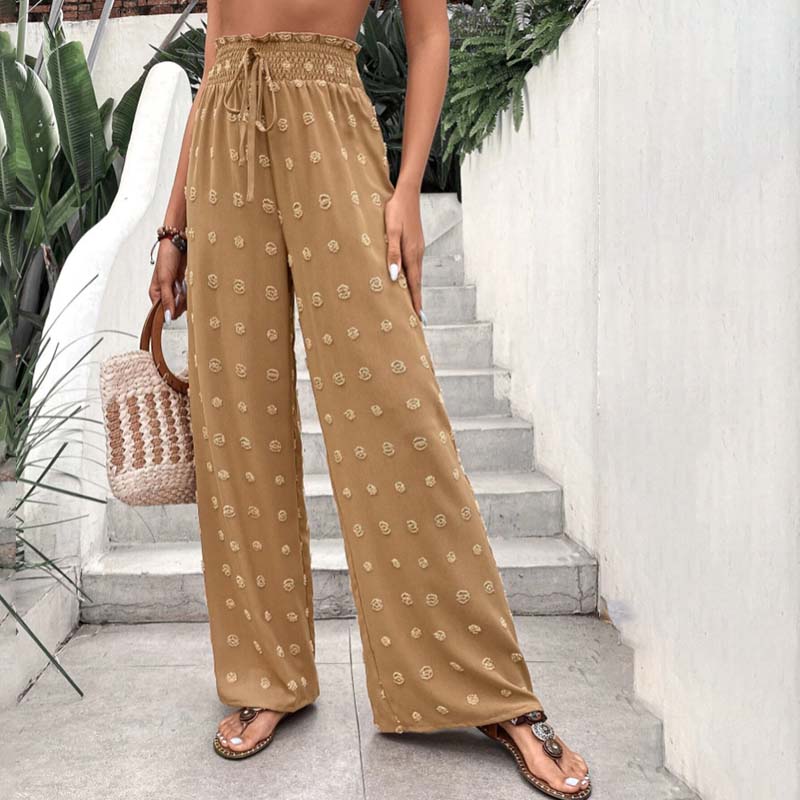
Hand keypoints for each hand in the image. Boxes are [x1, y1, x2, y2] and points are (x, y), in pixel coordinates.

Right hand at [148, 240, 186, 323]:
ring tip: (183, 283)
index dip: (169, 312)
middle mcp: (165, 292)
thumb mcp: (165, 280)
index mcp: (155, 292)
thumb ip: (167, 299)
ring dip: (186, 297)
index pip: (161, 311)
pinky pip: (189, 295)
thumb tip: (167, 316)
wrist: (179, 243)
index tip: (176, 306)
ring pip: (183, 303)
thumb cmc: (167, 256)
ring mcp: (175, 289)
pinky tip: (189, 283)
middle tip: (180, 290)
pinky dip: (191, 292)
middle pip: (174, 308)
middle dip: (179, 303)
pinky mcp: (184, 285)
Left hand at [385, 185, 426, 324]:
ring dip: (415, 290)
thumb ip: (392, 254)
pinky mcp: (415, 244)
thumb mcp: (391, 232)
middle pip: (417, 283)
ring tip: (413, 304)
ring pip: (416, 275)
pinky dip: (412, 278)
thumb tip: (393, 276)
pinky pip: (414, 266)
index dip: (415, 302)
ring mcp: (418, 249)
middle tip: (418, 318)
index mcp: (411, 254)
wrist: (407, 193)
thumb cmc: (396, 211)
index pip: (414, 284)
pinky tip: (408, 280)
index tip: (418, 318)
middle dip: (417, 300)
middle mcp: (417, 254)